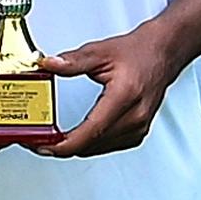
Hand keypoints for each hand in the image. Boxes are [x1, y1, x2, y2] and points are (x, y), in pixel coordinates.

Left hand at [37, 22, 178, 157]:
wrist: (162, 53)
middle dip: (64, 147)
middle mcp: (135, 117)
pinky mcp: (139, 131)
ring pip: (101, 148)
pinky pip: (110, 145)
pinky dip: (91, 145)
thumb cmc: (136, 52)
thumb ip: (72, 61)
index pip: (92, 130)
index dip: (67, 143)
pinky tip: (76, 139)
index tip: (46, 145)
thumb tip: (48, 64)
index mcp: (125, 97)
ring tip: (51, 140)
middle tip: (38, 141)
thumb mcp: (99, 51)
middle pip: (94, 143)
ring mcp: (139, 127)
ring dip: (76, 148)